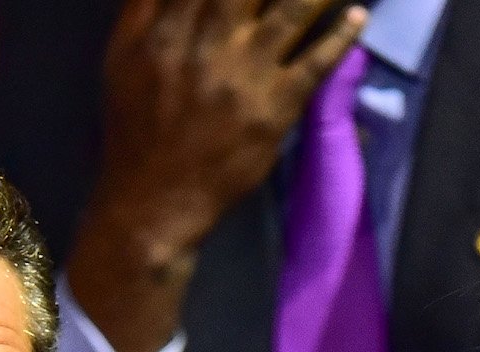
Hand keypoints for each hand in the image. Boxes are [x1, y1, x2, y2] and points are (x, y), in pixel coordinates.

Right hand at [64, 0, 367, 351]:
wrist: (152, 203)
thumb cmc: (137, 128)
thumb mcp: (122, 58)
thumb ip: (145, 6)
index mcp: (164, 27)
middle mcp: (204, 43)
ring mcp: (241, 76)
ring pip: (290, 10)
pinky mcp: (271, 112)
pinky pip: (313, 64)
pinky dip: (338, 37)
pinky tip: (357, 15)